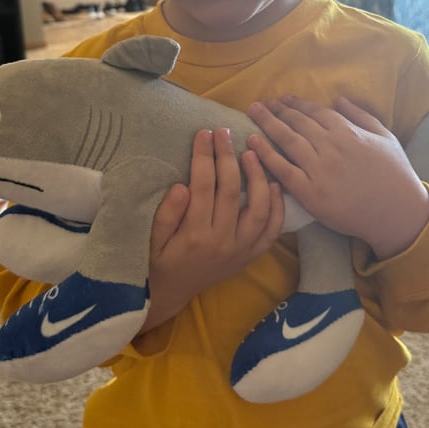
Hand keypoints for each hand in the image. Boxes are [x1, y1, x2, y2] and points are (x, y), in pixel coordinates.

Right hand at [140, 128, 283, 332]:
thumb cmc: (157, 262)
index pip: (203, 187)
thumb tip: (182, 186)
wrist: (171, 295)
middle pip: (230, 192)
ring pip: (258, 209)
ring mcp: (241, 250)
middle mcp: (223, 243)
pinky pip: (271, 232)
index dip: (204, 157)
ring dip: (257, 177)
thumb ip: (167, 215)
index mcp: (195, 236)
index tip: (203, 133)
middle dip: (227, 157)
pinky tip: (275, 184)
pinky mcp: (250, 255)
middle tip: (223, 133)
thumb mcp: (151, 241)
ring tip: (251, 151)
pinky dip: (277, 208)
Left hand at [246, 95, 428, 258]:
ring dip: (267, 124)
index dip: (296, 104)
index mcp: (347, 132)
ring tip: (252, 113)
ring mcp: (319, 169)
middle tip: (260, 104)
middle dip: (276, 110)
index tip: (282, 99)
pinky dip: (266, 155)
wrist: (397, 213)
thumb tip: (339, 98)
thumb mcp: (385, 137)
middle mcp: (330, 146)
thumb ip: (361, 115)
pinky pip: (283, 170)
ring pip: (286, 140)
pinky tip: (252, 143)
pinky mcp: (310, 193)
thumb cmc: (395, 174)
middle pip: (296, 122)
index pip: (314, 112)